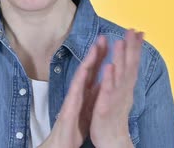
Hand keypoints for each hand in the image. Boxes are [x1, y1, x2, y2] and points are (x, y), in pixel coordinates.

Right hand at [38, 33, 108, 147]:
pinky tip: (84, 70)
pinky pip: (75, 91)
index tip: (110, 41)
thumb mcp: (88, 106)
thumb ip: (93, 93)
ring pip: (81, 75)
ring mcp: (73, 97)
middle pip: (89, 68)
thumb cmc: (74, 126)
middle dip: (96, 52)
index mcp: (86, 91)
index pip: (95, 70)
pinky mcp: (69, 106)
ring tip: (95, 47)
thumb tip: (100, 82)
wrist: (63, 142)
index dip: (103, 55)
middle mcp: (79, 91)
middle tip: (103, 36)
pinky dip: (80, 79)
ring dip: (88, 60)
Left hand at [89, 30, 142, 147]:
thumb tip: (127, 62)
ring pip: (119, 76)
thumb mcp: (121, 93)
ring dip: (120, 59)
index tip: (138, 31)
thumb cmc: (114, 115)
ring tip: (120, 43)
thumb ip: (124, 76)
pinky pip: (107, 92)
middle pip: (129, 66)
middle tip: (132, 31)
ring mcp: (116, 98)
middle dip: (130, 48)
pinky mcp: (106, 107)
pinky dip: (109, 79)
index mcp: (125, 86)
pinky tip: (109, 67)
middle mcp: (124, 90)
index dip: (135, 47)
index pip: (132, 63)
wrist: (112, 140)